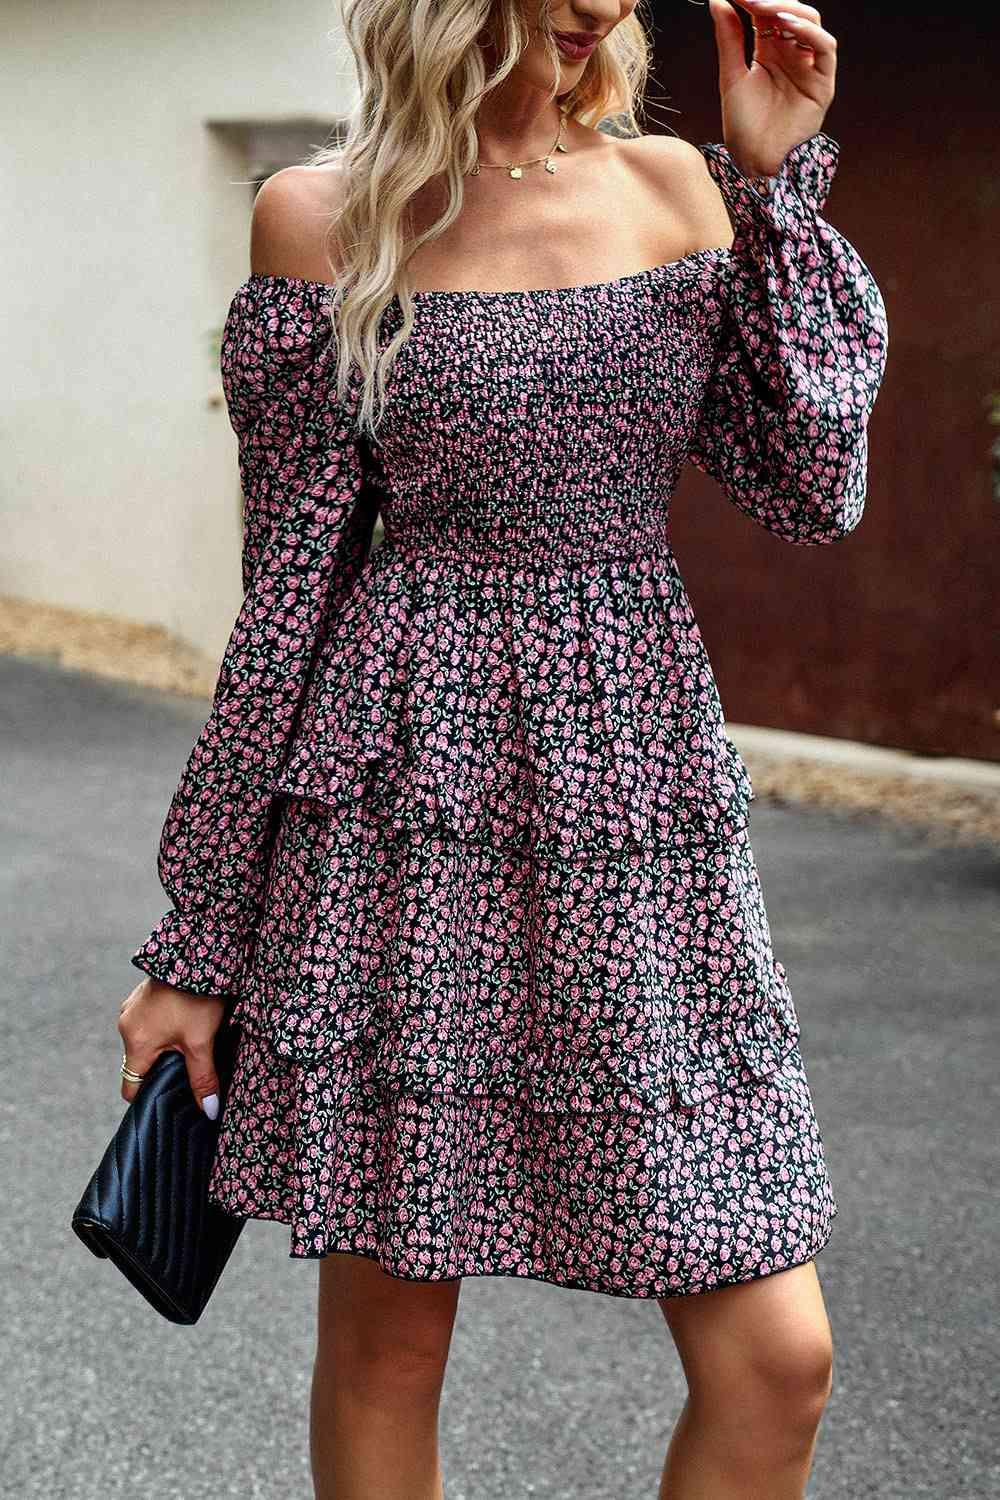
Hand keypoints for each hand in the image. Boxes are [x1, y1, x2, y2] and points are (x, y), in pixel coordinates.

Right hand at [117, 976, 225, 1117]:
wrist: (196, 953)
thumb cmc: (196, 997)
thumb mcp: (202, 1041)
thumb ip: (202, 1078)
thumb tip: (208, 1111)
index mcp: (136, 1042)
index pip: (130, 1087)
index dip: (148, 1097)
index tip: (169, 1098)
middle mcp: (126, 1026)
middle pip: (139, 1064)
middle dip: (161, 1070)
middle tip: (187, 1070)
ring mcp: (131, 1009)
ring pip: (145, 1042)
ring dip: (163, 1046)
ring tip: (189, 1042)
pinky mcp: (141, 996)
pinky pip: (147, 1022)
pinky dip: (162, 1028)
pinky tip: (184, 1022)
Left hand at [707, 0, 836, 177]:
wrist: (755, 163)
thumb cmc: (744, 127)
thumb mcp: (731, 76)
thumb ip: (729, 39)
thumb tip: (718, 1)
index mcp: (770, 51)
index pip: (767, 13)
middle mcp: (792, 54)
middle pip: (790, 12)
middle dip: (770, 0)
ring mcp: (809, 67)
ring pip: (810, 23)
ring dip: (789, 9)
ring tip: (763, 7)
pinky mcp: (822, 84)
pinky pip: (825, 48)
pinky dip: (810, 32)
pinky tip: (788, 25)